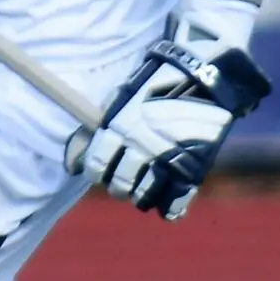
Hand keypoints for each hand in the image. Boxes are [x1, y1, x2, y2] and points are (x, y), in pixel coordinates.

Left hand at [64, 40, 269, 218]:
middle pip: (118, 185)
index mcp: (119, 127)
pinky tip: (165, 206)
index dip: (95, 171)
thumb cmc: (161, 80)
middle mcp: (140, 147)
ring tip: (144, 188)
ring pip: (142, 197)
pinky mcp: (192, 167)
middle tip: (122, 180)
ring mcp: (167, 159)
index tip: (99, 171)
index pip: (96, 165)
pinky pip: (174, 203)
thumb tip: (74, 160)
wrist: (205, 71)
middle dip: (117, 186)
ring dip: (140, 196)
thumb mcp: (125, 96)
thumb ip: (104, 126)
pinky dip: (168, 208)